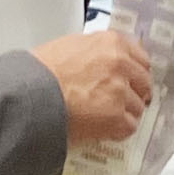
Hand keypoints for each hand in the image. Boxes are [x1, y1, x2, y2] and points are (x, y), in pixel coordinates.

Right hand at [32, 27, 154, 146]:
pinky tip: (102, 128)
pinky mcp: (117, 118)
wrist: (30, 95)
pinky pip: (129, 127)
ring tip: (102, 117)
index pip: (140, 57)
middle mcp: (122, 65)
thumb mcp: (70, 46)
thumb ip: (96, 50)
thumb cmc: (40, 71)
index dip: (135, 71)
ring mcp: (122, 92)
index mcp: (112, 43)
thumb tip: (107, 59)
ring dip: (124, 113)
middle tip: (120, 101)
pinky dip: (117, 130)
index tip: (131, 79)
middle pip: (144, 82)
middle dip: (134, 92)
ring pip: (137, 106)